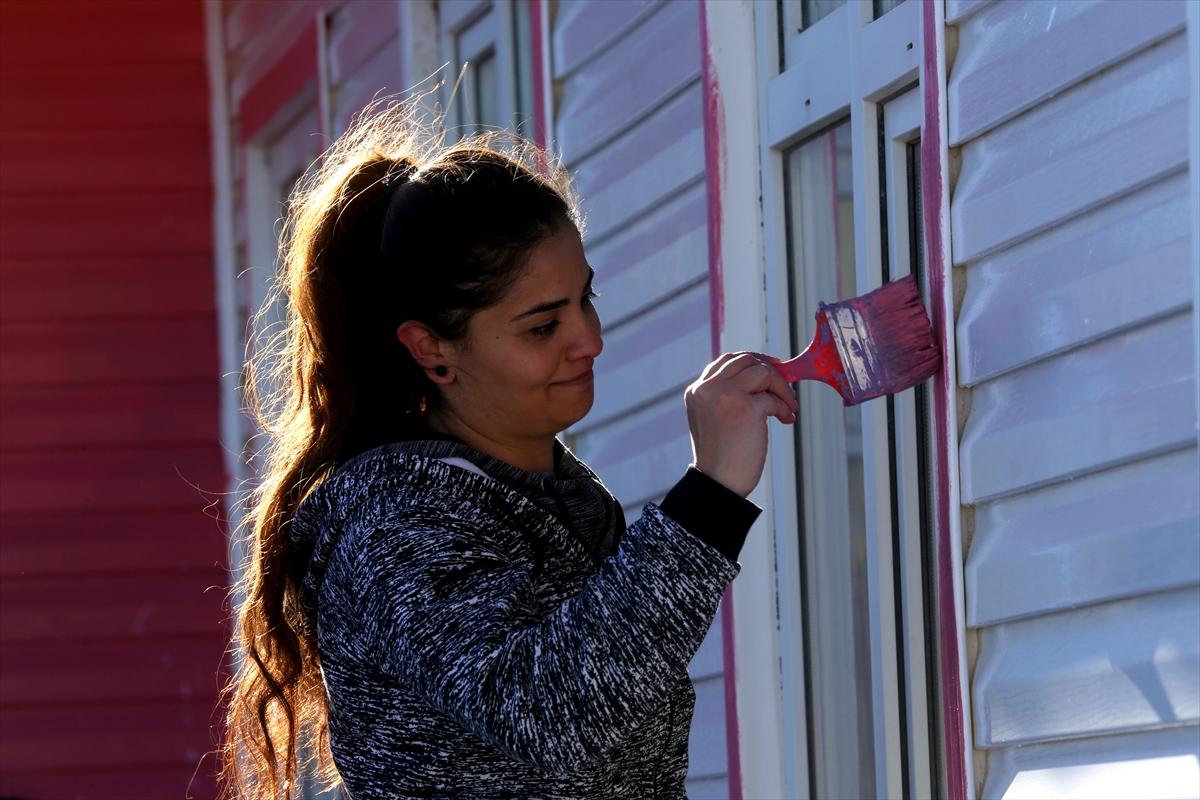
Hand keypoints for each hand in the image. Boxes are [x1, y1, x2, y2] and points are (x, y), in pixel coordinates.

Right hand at [684, 352, 798, 497]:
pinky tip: (787, 419)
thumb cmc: (720, 456)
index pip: (726, 361)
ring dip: (781, 387)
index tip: (769, 370)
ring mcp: (727, 396)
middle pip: (746, 359)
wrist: (718, 483)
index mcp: (697, 391)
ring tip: (788, 406)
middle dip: (769, 370)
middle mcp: (708, 388)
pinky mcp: (747, 408)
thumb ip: (727, 395)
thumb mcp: (714, 418)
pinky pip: (774, 398)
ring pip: (763, 371)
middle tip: (784, 384)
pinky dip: (785, 407)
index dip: (752, 362)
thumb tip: (763, 377)